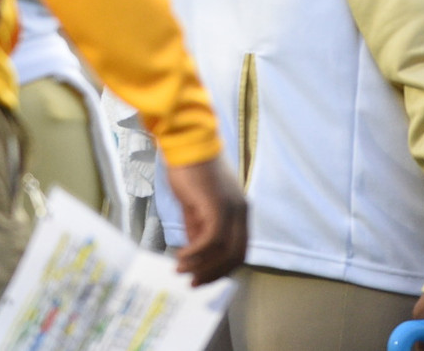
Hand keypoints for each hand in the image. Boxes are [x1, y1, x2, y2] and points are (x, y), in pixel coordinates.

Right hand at [162, 154, 249, 284]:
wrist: (184, 141)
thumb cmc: (189, 168)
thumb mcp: (195, 204)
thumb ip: (198, 227)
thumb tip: (196, 252)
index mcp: (240, 211)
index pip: (239, 250)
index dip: (223, 268)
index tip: (203, 277)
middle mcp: (241, 212)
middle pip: (236, 255)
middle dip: (214, 273)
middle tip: (193, 282)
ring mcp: (232, 209)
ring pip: (224, 251)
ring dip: (202, 266)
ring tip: (181, 270)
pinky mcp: (218, 206)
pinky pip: (211, 240)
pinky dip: (196, 253)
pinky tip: (181, 256)